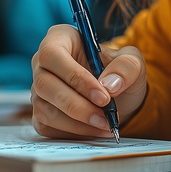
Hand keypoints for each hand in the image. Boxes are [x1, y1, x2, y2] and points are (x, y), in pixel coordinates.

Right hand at [31, 24, 146, 138]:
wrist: (118, 97)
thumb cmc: (119, 72)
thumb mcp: (132, 62)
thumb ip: (126, 67)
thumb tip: (109, 85)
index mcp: (59, 39)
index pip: (52, 54)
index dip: (75, 77)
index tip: (104, 96)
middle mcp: (42, 63)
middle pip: (44, 85)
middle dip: (77, 106)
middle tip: (106, 117)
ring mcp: (38, 89)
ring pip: (44, 109)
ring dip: (76, 123)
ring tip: (105, 125)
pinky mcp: (40, 113)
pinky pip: (47, 127)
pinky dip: (73, 133)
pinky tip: (94, 130)